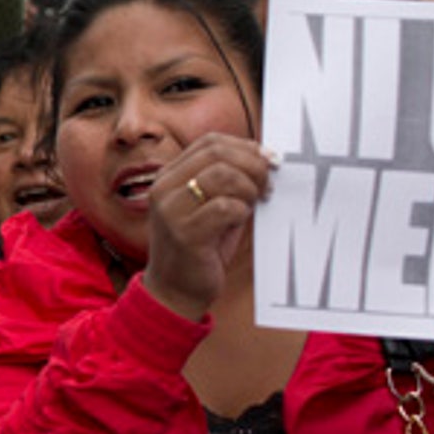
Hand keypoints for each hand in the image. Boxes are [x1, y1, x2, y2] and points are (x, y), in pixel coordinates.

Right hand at [141, 134, 275, 319]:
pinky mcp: (184, 233)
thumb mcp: (211, 206)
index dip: (245, 147)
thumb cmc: (201, 247)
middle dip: (253, 165)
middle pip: (217, 153)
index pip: (210, 142)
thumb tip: (266, 157)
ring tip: (254, 204)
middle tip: (268, 185)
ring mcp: (170, 210)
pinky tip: (240, 221)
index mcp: (169, 177)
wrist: (176, 291)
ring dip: (249, 188)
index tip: (269, 161)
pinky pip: (226, 207)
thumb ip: (228, 181)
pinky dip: (242, 211)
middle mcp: (163, 188)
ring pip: (223, 175)